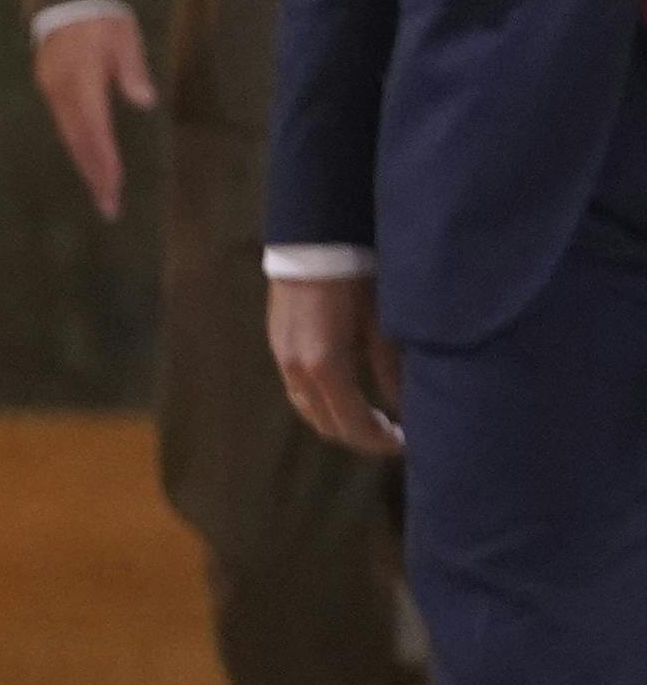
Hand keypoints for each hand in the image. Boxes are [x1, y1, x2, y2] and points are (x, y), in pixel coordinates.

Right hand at [32, 11, 158, 219]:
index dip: (105, 161)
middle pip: (77, 140)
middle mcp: (61, 90)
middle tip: (108, 207)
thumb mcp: (124, 37)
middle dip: (93, 174)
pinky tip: (85, 155)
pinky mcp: (48, 84)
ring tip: (98, 188)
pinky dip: (77, 145)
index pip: (94, 130)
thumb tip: (144, 101)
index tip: (114, 189)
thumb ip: (131, 70)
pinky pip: (63, 123)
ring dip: (84, 163)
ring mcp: (51, 88)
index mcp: (82, 81)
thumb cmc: (102, 16)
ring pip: (68, 134)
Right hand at [270, 273, 404, 455]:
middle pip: (327, 425)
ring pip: (308, 411)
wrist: (314, 243)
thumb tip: (405, 408)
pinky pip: (298, 391)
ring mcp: (282, 358)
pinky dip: (322, 402)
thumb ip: (392, 372)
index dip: (381, 441)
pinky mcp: (277, 345)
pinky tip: (345, 391)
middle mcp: (296, 371)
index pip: (353, 425)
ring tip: (369, 416)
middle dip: (361, 436)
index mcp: (325, 367)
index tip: (407, 441)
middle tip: (392, 434)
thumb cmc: (354, 281)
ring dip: (338, 421)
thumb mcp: (382, 328)